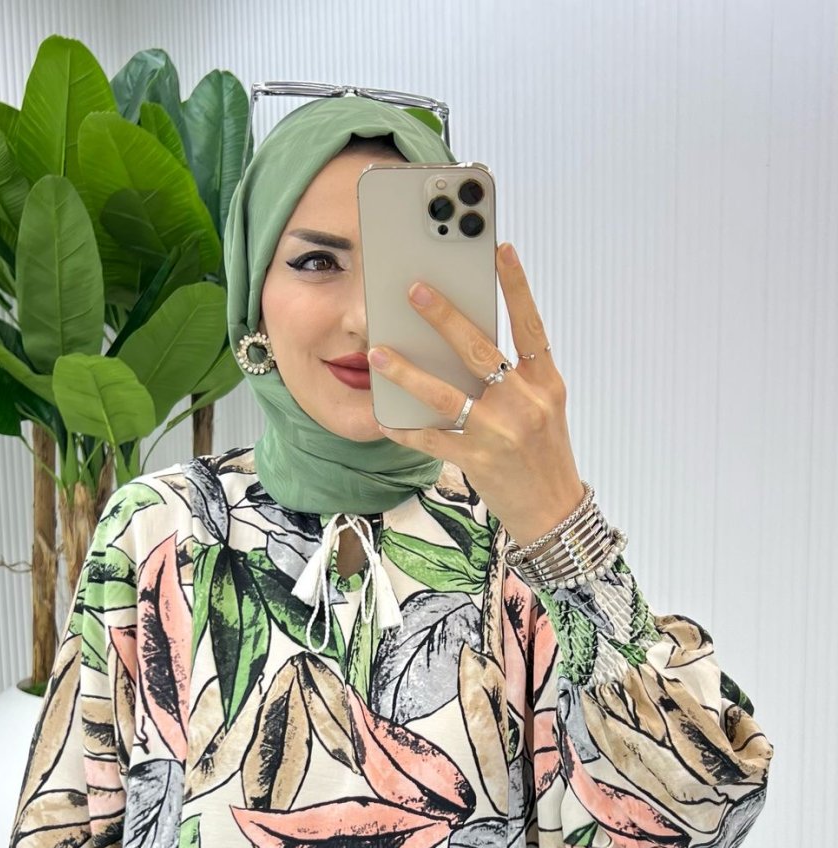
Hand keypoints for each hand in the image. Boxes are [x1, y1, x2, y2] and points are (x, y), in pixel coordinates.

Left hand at [367, 241, 585, 546]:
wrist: (554, 512)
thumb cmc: (545, 454)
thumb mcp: (543, 407)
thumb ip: (515, 375)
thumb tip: (467, 342)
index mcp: (545, 382)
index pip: (531, 325)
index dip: (517, 286)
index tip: (501, 250)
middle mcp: (524, 402)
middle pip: (479, 351)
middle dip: (444, 318)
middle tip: (415, 289)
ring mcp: (499, 432)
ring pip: (445, 394)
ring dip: (407, 372)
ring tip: (378, 353)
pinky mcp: (477, 460)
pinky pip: (432, 439)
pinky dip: (405, 428)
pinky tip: (385, 416)